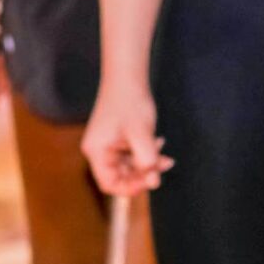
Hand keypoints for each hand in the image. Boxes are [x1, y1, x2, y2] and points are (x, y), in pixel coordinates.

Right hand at [82, 80, 172, 195]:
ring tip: (166, 158)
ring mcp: (108, 143)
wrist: (128, 75)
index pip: (110, 184)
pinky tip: (159, 143)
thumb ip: (146, 158)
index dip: (130, 188)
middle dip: (143, 173)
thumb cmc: (131, 101)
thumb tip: (154, 182)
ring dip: (148, 163)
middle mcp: (99, 150)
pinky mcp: (117, 137)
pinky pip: (131, 153)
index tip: (150, 182)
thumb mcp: (141, 133)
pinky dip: (146, 152)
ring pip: (129, 164)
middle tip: (164, 166)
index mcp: (97, 152)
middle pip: (121, 175)